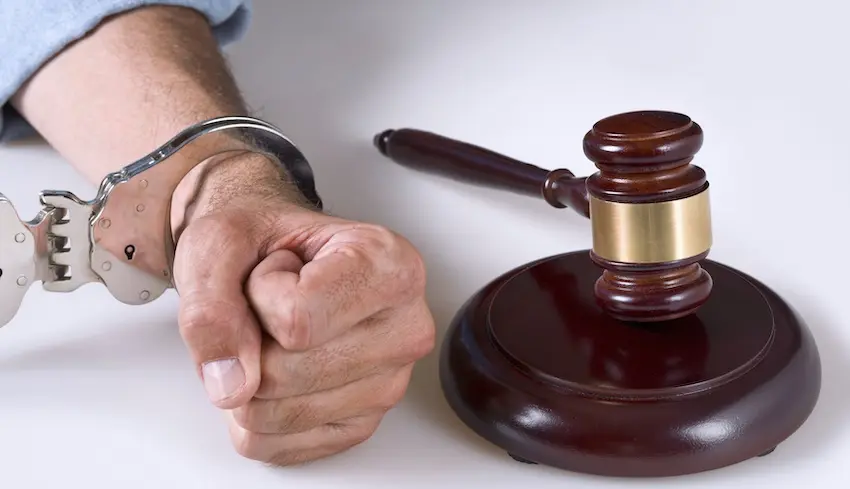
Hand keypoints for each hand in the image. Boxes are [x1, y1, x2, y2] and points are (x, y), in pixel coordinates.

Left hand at [170, 154, 435, 464]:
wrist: (270, 258)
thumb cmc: (262, 243)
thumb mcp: (219, 242)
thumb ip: (212, 304)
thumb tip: (232, 384)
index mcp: (391, 267)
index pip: (297, 318)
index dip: (260, 295)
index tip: (276, 268)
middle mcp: (406, 328)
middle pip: (285, 373)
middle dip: (250, 340)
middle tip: (273, 303)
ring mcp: (388, 385)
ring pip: (274, 416)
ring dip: (249, 376)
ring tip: (277, 331)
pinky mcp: (360, 425)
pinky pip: (273, 444)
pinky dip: (253, 412)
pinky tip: (280, 365)